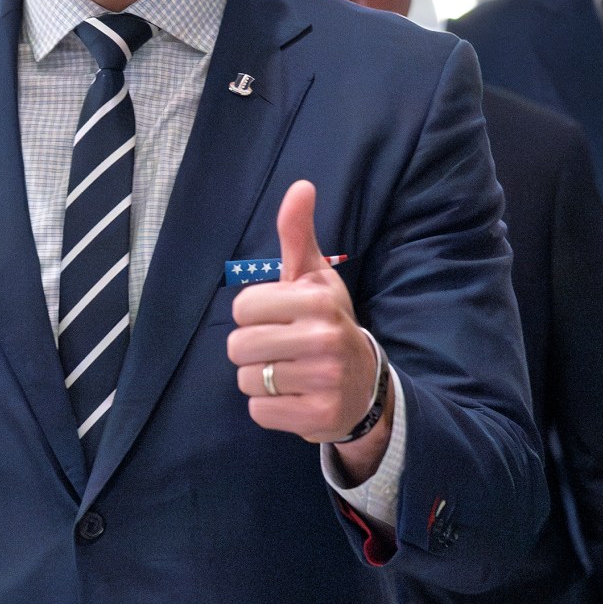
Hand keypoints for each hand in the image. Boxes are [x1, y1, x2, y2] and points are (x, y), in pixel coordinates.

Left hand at [228, 181, 386, 462]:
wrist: (364, 385)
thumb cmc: (328, 323)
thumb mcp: (315, 278)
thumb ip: (298, 234)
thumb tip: (300, 186)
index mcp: (318, 301)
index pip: (242, 308)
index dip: (252, 315)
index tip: (278, 319)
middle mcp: (324, 339)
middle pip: (238, 346)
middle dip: (251, 349)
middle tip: (280, 350)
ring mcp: (323, 381)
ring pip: (246, 380)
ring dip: (258, 380)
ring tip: (288, 373)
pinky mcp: (318, 417)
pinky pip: (259, 412)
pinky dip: (269, 407)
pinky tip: (293, 397)